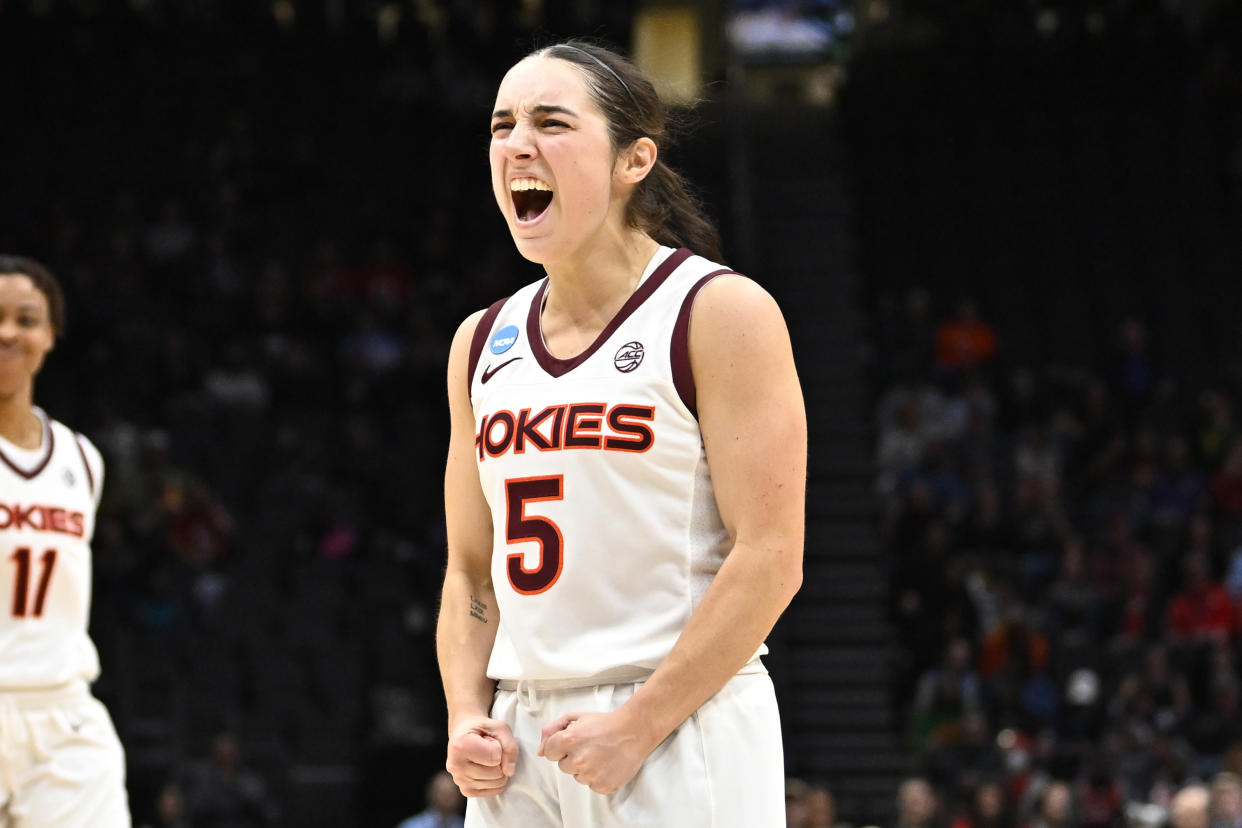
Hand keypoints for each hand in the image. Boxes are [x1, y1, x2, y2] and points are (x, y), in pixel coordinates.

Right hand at [446, 716, 517, 797]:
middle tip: (488, 750)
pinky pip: (493, 792)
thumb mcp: (500, 728)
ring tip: (486, 758)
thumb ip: (509, 746)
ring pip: (496, 784)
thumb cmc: (482, 729)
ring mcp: (459, 781)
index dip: (499, 747)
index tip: (488, 740)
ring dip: (498, 771)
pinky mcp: (466, 791)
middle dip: (500, 761)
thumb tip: (509, 772)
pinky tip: (485, 768)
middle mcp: (455, 766)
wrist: (465, 734)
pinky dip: (495, 781)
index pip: (495, 757)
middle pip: (496, 773)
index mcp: (460, 745)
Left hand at [538, 710, 653, 794]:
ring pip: (578, 777)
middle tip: (590, 746)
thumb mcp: (576, 717)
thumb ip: (552, 730)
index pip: (549, 753)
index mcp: (569, 740)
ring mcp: (591, 775)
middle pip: (563, 766)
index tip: (573, 742)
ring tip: (601, 754)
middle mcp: (578, 759)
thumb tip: (539, 751)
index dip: (560, 746)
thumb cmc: (606, 723)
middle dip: (572, 757)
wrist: (635, 731)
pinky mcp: (603, 786)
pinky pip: (592, 785)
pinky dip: (598, 777)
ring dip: (586, 768)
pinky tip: (607, 764)